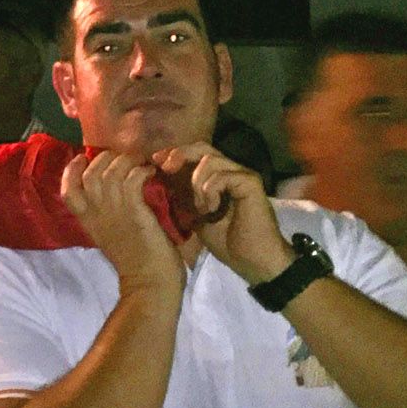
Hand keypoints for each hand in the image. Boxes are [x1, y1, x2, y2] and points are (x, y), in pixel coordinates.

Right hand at [61, 150, 181, 297]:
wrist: (149, 284)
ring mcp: (115, 211)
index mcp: (87, 221)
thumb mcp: (108, 236)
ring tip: (139, 162)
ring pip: (110, 172)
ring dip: (126, 161)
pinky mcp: (135, 211)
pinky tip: (150, 173)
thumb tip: (111, 192)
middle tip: (121, 157)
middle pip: (90, 174)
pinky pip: (133, 179)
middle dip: (104, 158)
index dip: (71, 170)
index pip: (67, 190)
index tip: (83, 158)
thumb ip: (105, 215)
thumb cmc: (134, 263)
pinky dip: (141, 171)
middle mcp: (97, 213)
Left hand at [152, 144, 290, 281]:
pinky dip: (211, 189)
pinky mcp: (250, 183)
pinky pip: (224, 174)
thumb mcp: (194, 217)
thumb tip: (160, 181)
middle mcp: (229, 171)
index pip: (193, 154)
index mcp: (215, 178)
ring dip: (197, 181)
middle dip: (180, 154)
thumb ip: (183, 197)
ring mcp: (241, 175)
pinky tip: (212, 208)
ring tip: (200, 206)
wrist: (251, 261)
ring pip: (211, 158)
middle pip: (201, 147)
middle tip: (166, 168)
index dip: (173, 154)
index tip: (155, 161)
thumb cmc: (226, 241)